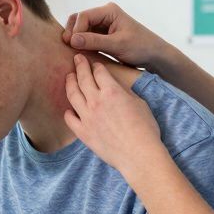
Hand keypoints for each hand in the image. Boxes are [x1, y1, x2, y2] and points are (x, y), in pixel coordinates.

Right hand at [62, 3, 169, 69]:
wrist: (154, 55)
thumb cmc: (141, 47)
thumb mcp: (117, 45)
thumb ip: (94, 41)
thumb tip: (72, 39)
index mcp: (109, 11)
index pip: (84, 16)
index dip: (76, 30)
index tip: (73, 44)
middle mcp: (104, 15)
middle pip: (79, 20)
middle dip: (73, 32)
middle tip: (68, 47)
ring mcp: (103, 25)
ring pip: (81, 29)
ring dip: (76, 39)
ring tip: (73, 51)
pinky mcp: (102, 35)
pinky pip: (87, 37)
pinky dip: (82, 44)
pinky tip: (80, 53)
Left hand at [64, 54, 164, 177]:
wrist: (138, 155)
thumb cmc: (145, 129)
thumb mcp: (139, 103)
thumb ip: (124, 93)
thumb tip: (116, 88)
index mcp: (112, 91)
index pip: (99, 72)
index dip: (97, 66)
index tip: (95, 63)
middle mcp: (96, 101)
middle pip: (83, 78)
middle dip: (80, 65)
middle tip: (77, 58)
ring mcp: (87, 117)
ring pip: (72, 94)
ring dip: (70, 83)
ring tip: (69, 77)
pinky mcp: (83, 132)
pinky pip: (69, 118)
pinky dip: (68, 111)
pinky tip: (69, 109)